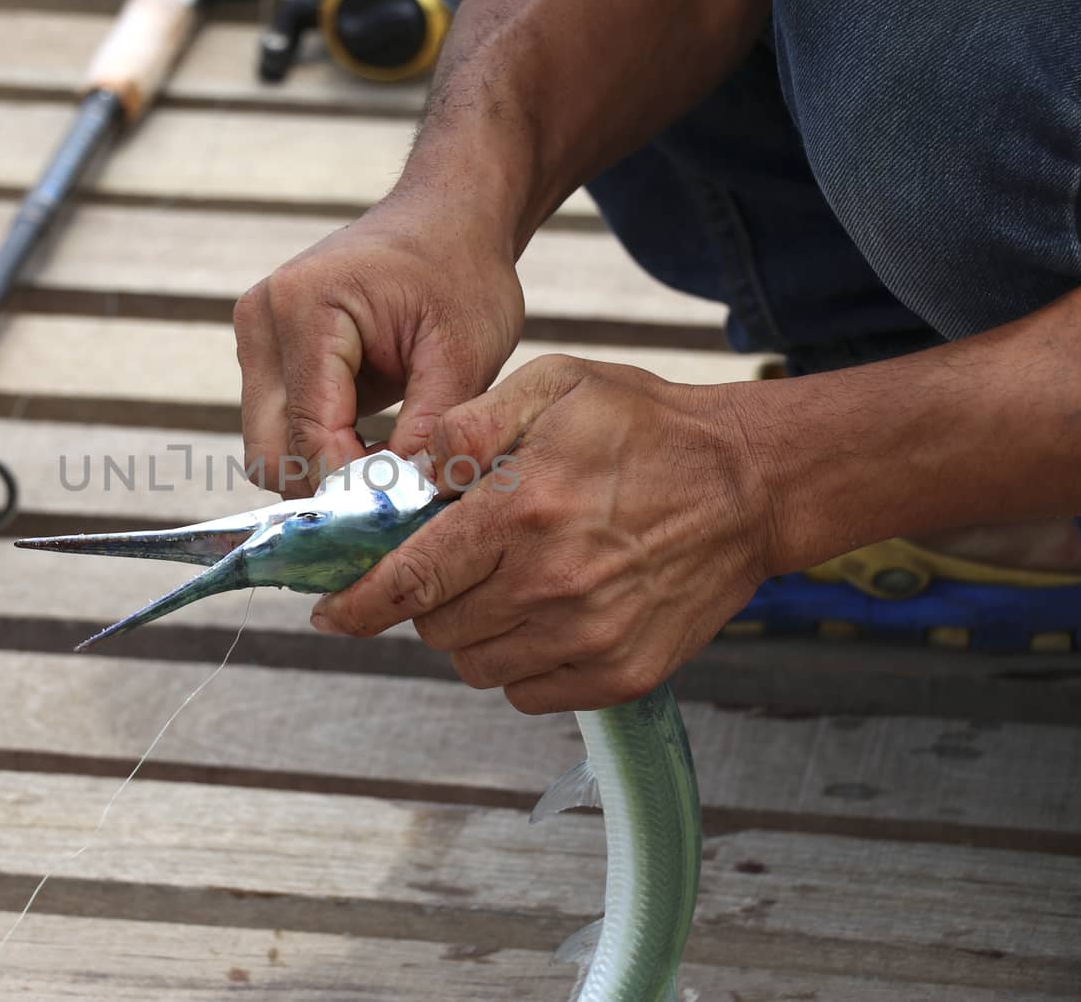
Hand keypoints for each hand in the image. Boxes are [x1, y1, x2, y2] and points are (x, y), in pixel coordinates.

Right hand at [233, 197, 523, 496]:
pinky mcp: (264, 355)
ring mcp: (255, 337)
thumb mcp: (465, 351)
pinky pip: (277, 429)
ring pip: (267, 448)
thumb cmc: (461, 272)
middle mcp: (261, 319)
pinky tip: (373, 448)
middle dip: (329, 488)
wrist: (446, 219)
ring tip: (390, 472)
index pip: (308, 431)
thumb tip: (400, 501)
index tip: (401, 516)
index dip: (351, 486)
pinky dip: (320, 452)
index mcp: (304, 307)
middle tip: (395, 504)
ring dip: (322, 472)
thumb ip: (432, 429)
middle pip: (268, 450)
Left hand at [310, 354, 774, 712]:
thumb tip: (406, 467)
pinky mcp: (621, 673)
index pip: (411, 579)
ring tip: (509, 582)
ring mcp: (589, 637)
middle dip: (429, 598)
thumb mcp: (555, 387)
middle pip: (437, 627)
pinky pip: (527, 692)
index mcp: (522, 513)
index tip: (329, 615)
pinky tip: (545, 615)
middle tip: (461, 560)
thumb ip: (470, 422)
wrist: (751, 484)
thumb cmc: (646, 428)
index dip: (358, 604)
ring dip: (472, 632)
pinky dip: (519, 663)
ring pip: (476, 665)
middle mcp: (550, 584)